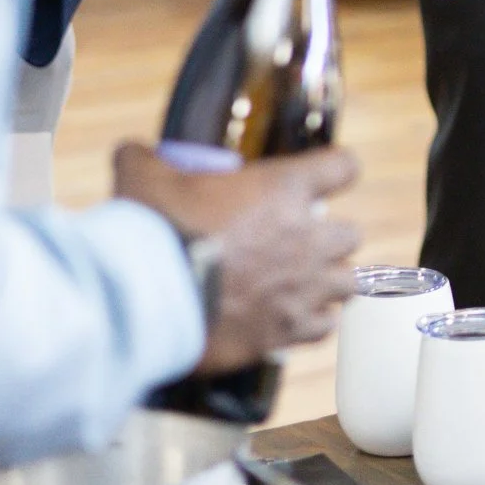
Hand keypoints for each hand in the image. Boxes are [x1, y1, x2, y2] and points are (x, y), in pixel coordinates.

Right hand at [112, 144, 361, 374]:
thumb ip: (145, 160)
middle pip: (352, 234)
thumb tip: (132, 153)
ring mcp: (303, 287)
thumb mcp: (144, 179)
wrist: (148, 301)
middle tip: (300, 242)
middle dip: (330, 237)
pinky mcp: (287, 331)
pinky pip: (324, 328)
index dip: (336, 170)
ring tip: (305, 285)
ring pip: (348, 284)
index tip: (324, 177)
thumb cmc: (155, 231)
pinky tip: (292, 322)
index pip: (343, 167)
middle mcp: (307, 237)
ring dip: (329, 282)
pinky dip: (312, 325)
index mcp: (284, 189)